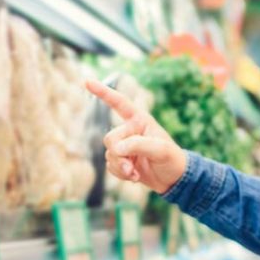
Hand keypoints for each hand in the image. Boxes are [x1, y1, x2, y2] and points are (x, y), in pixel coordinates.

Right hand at [85, 79, 186, 193]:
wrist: (173, 179)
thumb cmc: (171, 159)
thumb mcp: (160, 150)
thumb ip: (138, 145)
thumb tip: (116, 148)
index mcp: (139, 120)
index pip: (119, 103)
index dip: (103, 92)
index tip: (87, 81)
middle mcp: (129, 130)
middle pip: (110, 139)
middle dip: (119, 155)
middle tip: (133, 166)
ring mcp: (124, 146)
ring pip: (109, 155)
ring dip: (122, 167)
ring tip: (136, 173)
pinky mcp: (121, 160)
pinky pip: (110, 166)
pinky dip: (121, 174)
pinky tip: (134, 177)